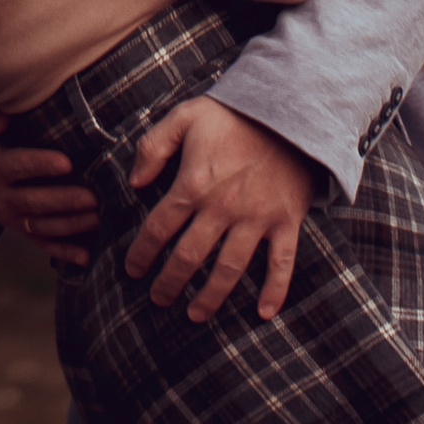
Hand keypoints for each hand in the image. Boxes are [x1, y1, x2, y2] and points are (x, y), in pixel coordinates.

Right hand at [0, 97, 96, 267]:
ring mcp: (10, 217)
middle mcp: (2, 197)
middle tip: (93, 198)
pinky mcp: (18, 227)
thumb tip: (2, 119)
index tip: (66, 162)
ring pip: (42, 226)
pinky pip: (40, 243)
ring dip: (71, 225)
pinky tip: (85, 257)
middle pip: (35, 202)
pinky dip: (62, 252)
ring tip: (98, 218)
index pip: (17, 167)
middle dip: (65, 201)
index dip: (40, 165)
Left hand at [125, 98, 315, 322]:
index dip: (142, 253)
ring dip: (210, 296)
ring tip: (195, 314)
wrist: (291, 109)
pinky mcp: (286, 221)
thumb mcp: (186, 115)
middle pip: (189, 256)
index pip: (159, 228)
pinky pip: (281, 263)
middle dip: (170, 282)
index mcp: (194, 184)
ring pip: (229, 268)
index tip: (132, 270)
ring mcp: (256, 218)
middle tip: (158, 299)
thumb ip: (154, 146)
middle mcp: (223, 207)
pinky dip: (274, 290)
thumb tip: (135, 182)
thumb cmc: (234, 113)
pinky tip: (264, 313)